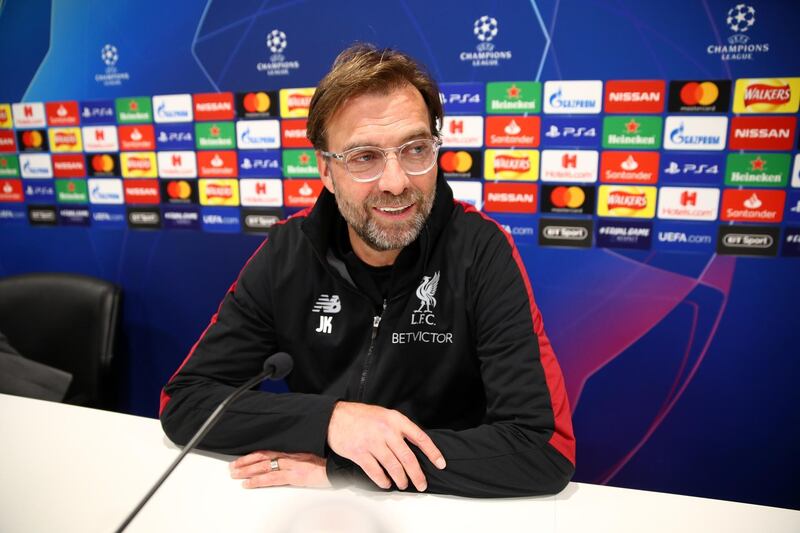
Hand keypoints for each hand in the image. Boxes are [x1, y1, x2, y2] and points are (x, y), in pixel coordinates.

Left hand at [229, 451, 330, 488]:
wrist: (342, 466)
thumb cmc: (331, 461)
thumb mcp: (314, 453)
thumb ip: (301, 454)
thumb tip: (292, 458)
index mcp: (295, 449)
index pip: (269, 449)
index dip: (254, 454)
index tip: (243, 457)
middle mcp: (291, 455)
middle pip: (263, 456)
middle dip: (245, 462)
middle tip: (233, 466)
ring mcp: (292, 465)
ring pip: (264, 466)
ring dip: (247, 470)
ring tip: (235, 474)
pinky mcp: (295, 476)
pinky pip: (272, 478)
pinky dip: (258, 481)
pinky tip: (248, 484)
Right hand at [326, 401, 445, 491]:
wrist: (334, 417)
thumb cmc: (360, 416)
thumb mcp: (383, 415)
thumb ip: (398, 429)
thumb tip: (413, 447)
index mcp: (395, 419)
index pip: (420, 437)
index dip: (432, 452)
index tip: (440, 463)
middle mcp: (386, 430)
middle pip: (407, 457)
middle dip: (417, 474)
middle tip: (421, 484)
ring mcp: (372, 442)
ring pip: (393, 467)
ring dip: (401, 479)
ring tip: (403, 484)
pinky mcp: (359, 453)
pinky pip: (375, 472)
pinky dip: (383, 481)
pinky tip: (386, 483)